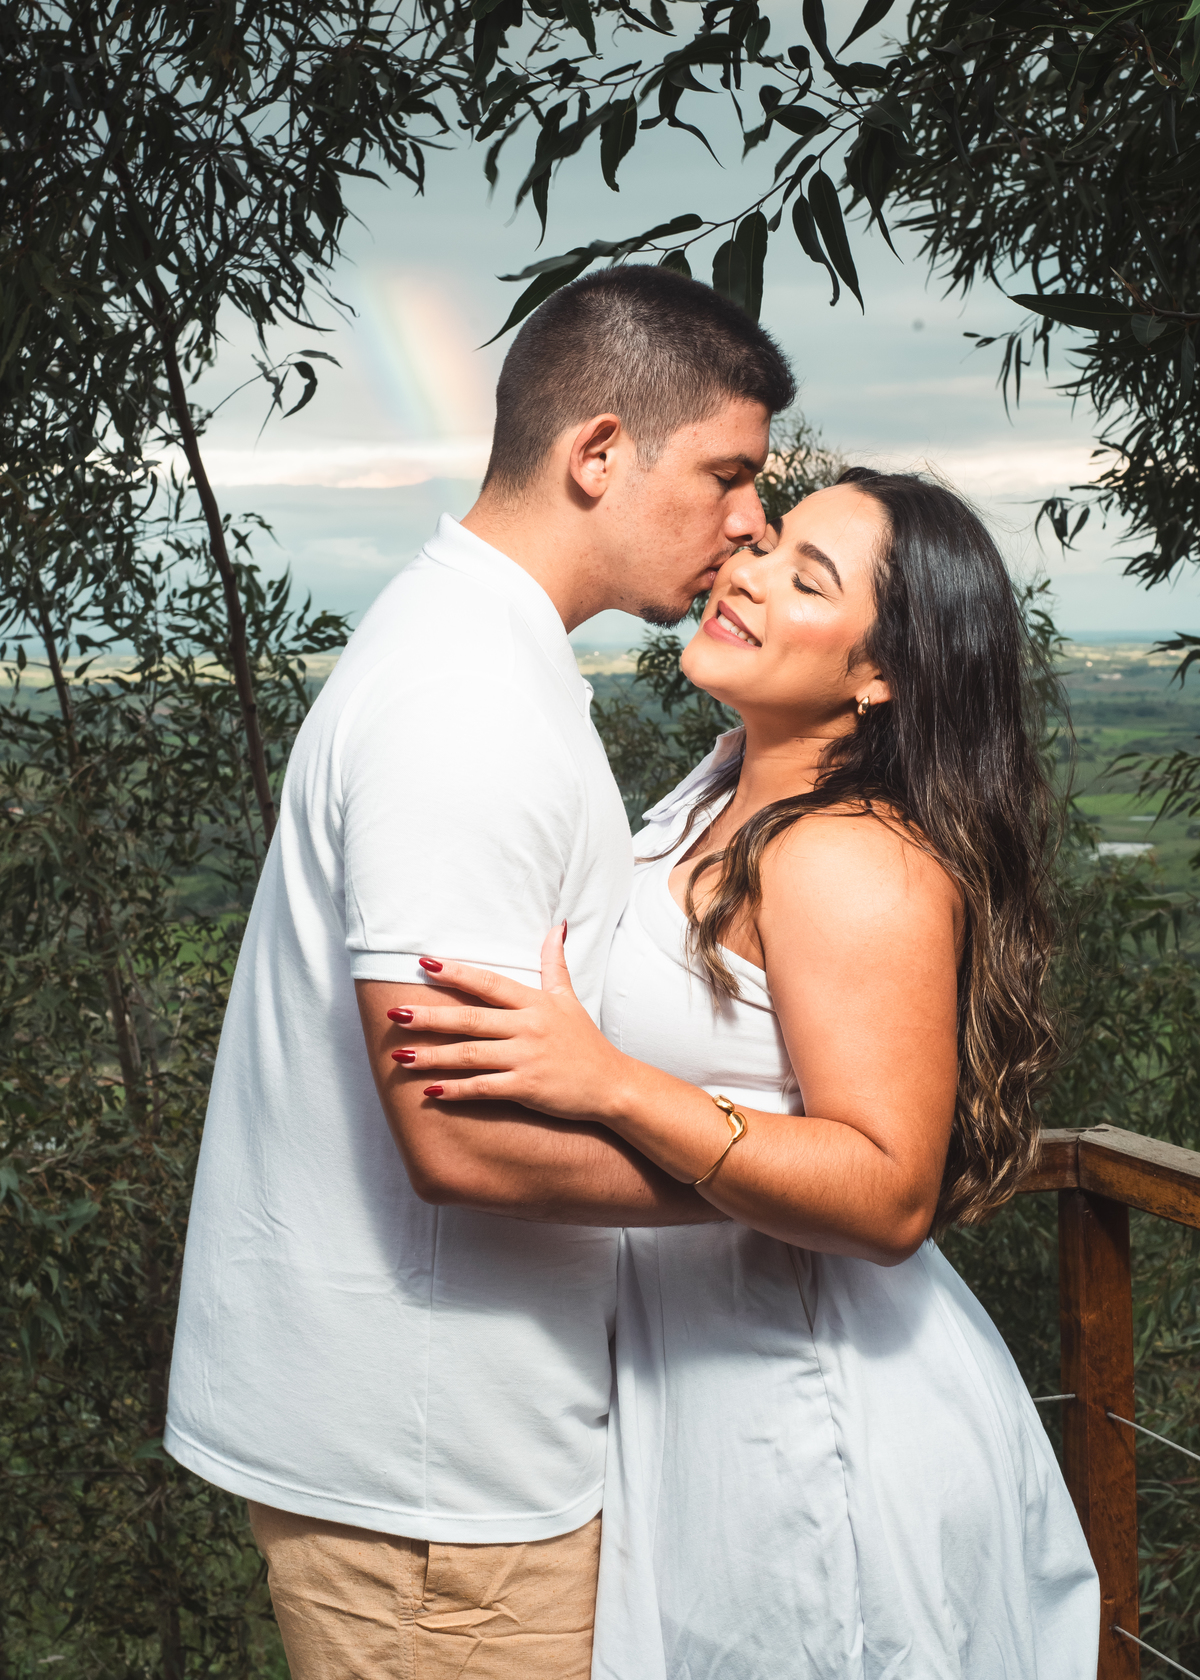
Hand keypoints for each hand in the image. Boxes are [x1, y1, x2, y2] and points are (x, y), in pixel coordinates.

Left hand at [387, 925, 627, 1123]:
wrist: (612, 1085)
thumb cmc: (586, 1043)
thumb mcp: (570, 999)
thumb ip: (555, 964)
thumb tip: (556, 926)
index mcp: (535, 1004)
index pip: (489, 984)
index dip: (456, 974)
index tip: (424, 964)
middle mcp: (528, 1028)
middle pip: (471, 1020)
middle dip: (431, 1016)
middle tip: (396, 1014)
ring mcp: (526, 1059)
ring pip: (471, 1055)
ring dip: (433, 1056)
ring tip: (399, 1056)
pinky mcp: (527, 1088)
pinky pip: (484, 1088)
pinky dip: (457, 1090)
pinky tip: (430, 1090)